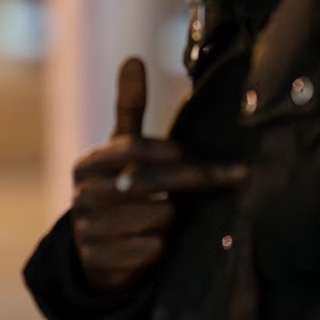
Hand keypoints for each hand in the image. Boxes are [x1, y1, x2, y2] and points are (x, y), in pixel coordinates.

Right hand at [71, 57, 247, 290]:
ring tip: (165, 216)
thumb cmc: (119, 187)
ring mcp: (90, 230)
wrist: (92, 250)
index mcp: (89, 164)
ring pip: (157, 219)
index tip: (189, 151)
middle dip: (195, 180)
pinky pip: (152, 250)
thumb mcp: (120, 149)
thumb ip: (129, 106)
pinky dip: (161, 247)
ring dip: (171, 220)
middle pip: (152, 184)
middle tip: (234, 175)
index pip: (131, 148)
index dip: (164, 150)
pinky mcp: (101, 261)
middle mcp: (84, 196)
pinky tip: (156, 243)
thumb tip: (133, 57)